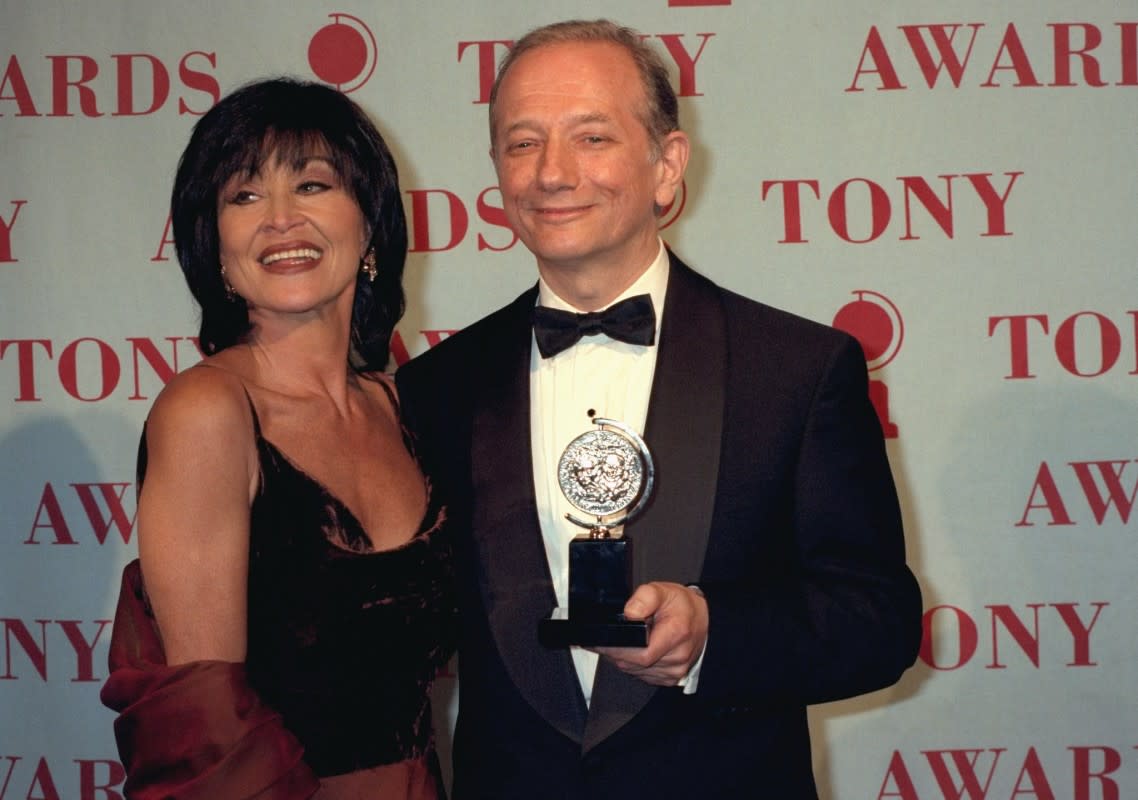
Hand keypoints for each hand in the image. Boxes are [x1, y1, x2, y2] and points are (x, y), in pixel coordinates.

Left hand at [593, 582, 707, 685]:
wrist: (701, 619)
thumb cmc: (682, 606)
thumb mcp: (662, 591)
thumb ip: (644, 598)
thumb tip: (629, 614)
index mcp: (677, 633)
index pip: (641, 653)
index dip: (618, 649)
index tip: (603, 641)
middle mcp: (678, 657)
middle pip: (635, 664)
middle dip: (616, 652)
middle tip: (609, 638)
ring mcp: (675, 671)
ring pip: (636, 671)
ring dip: (624, 659)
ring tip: (625, 642)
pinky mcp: (670, 679)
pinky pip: (643, 676)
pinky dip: (634, 665)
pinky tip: (634, 651)